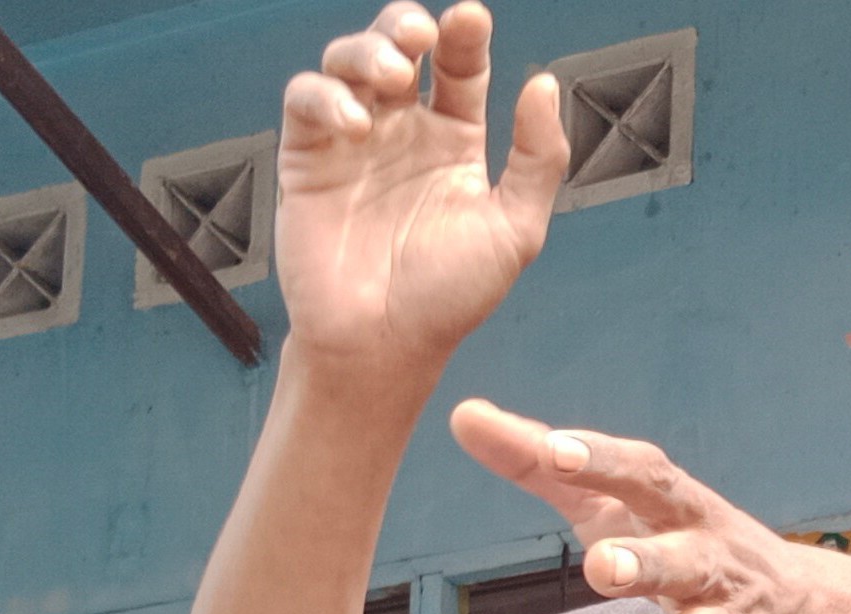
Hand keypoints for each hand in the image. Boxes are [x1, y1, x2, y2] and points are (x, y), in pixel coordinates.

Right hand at [276, 1, 568, 371]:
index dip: (465, 37)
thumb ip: (538, 157)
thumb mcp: (515, 230)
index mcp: (455, 142)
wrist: (384, 344)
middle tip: (421, 37)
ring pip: (347, 62)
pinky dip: (326, 96)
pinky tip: (355, 123)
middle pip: (399, 49)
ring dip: (365, 51)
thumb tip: (544, 83)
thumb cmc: (449, 297)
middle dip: (404, 27)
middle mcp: (403, 133)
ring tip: (391, 76)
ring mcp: (353, 141)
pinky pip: (306, 102)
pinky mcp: (307, 158)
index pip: (461, 69)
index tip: (471, 19)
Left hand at [453, 401, 850, 613]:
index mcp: (682, 510)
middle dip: (647, 564)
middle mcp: (711, 565)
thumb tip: (465, 416)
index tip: (557, 450)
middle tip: (602, 567)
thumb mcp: (617, 503)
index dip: (605, 462)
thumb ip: (539, 465)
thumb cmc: (679, 544)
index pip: (649, 477)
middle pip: (683, 562)